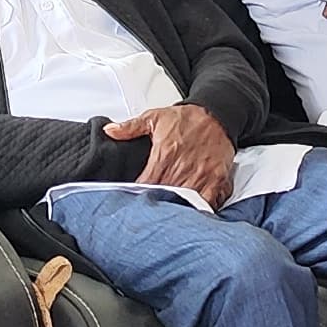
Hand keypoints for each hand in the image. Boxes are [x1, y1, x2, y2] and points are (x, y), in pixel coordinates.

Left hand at [106, 103, 234, 204]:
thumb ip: (130, 127)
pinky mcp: (216, 179)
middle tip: (150, 209)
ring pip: (184, 201)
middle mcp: (182, 167)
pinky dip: (200, 208)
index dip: (139, 193)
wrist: (217, 114)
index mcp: (165, 154)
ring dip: (176, 207)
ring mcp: (201, 175)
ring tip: (168, 213)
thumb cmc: (188, 118)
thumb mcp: (154, 118)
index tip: (136, 197)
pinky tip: (192, 211)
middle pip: (164, 195)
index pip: (147, 183)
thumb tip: (110, 131)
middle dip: (156, 203)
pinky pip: (208, 201)